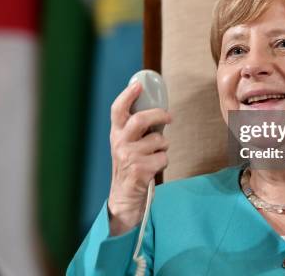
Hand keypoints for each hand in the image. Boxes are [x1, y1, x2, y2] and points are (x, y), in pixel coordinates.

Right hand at [107, 82, 171, 235]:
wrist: (123, 200)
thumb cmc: (130, 169)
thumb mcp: (127, 146)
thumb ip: (136, 131)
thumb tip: (158, 113)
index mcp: (116, 134)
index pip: (117, 110)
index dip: (127, 95)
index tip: (138, 85)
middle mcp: (119, 143)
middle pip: (140, 119)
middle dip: (159, 115)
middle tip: (169, 117)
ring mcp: (128, 157)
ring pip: (158, 140)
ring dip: (163, 147)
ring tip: (156, 155)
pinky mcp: (140, 170)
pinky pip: (163, 158)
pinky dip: (164, 162)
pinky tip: (154, 168)